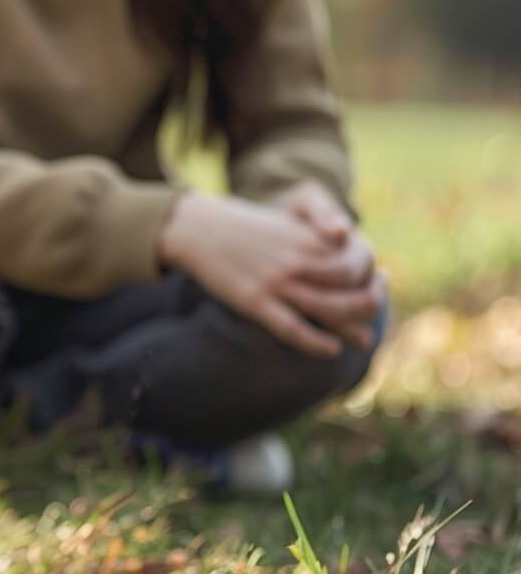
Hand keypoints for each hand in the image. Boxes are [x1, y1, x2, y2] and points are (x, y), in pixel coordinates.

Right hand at [157, 192, 370, 357]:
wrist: (196, 227)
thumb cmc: (241, 226)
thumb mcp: (283, 224)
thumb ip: (311, 236)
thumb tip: (341, 245)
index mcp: (305, 237)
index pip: (355, 259)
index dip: (370, 274)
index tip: (377, 281)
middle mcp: (296, 259)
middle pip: (349, 286)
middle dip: (369, 302)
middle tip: (374, 311)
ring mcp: (275, 281)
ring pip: (327, 309)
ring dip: (351, 326)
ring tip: (363, 339)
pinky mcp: (253, 300)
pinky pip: (293, 327)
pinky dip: (316, 341)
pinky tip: (331, 349)